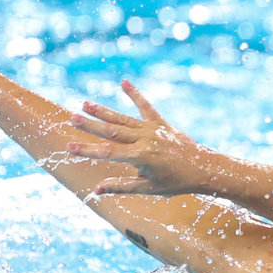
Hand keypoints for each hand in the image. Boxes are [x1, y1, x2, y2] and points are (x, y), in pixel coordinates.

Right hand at [67, 80, 213, 195]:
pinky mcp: (161, 123)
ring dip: (103, 111)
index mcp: (141, 157)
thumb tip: (96, 190)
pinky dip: (135, 95)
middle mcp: (145, 139)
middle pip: (112, 130)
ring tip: (85, 103)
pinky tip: (123, 82)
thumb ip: (121, 186)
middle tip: (71, 117)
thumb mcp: (148, 188)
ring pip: (123, 118)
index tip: (68, 147)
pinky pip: (146, 107)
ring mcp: (153, 129)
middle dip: (90, 125)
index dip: (87, 150)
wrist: (203, 169)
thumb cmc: (175, 183)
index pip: (108, 153)